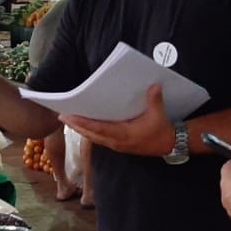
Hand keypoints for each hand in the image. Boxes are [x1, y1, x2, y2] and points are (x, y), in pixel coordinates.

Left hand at [60, 85, 174, 156]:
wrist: (169, 145)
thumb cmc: (161, 130)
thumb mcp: (159, 114)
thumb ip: (155, 100)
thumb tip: (154, 85)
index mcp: (123, 135)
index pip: (99, 129)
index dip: (83, 124)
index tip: (70, 117)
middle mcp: (116, 142)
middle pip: (91, 134)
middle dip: (76, 126)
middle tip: (62, 117)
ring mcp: (116, 145)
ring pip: (94, 138)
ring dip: (81, 130)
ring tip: (69, 121)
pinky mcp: (118, 145)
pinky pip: (99, 139)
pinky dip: (90, 132)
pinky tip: (84, 127)